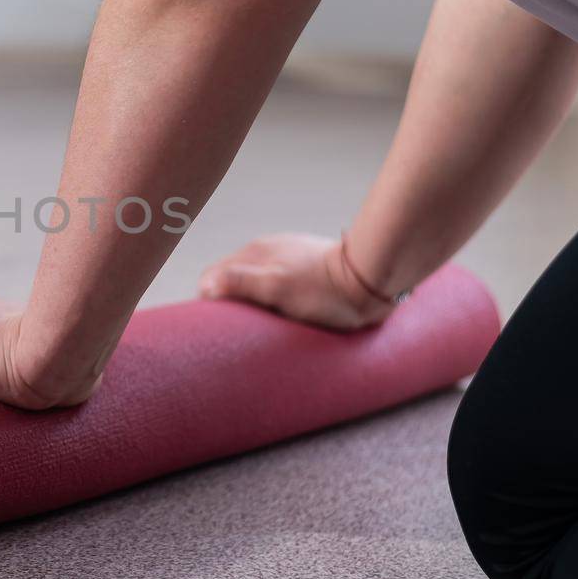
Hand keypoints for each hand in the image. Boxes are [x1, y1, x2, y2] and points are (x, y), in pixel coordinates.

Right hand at [198, 232, 393, 330]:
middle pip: (231, 279)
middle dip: (229, 302)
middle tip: (239, 328)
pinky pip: (275, 280)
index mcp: (254, 253)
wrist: (372, 279)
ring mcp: (286, 254)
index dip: (209, 303)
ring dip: (251, 300)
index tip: (217, 327)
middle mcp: (266, 250)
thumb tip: (206, 285)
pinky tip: (285, 310)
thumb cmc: (326, 291)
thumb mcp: (278, 289)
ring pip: (253, 280)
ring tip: (262, 322)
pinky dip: (272, 296)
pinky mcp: (304, 263)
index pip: (211, 278)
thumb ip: (240, 283)